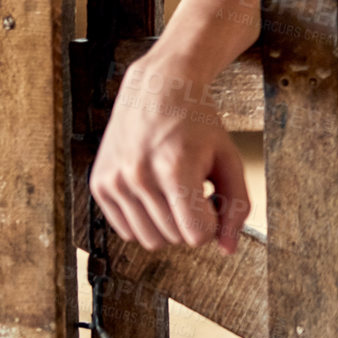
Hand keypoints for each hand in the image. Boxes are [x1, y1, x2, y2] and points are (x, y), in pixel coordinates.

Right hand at [90, 54, 249, 253]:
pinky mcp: (99, 185)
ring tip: (174, 189)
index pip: (197, 234)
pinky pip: (126, 230)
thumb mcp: (229, 158)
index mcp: (175, 167)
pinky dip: (145, 219)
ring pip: (149, 240)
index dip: (212, 223)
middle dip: (191, 220)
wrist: (158, 87)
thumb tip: (229, 249)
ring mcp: (115, 181)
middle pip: (173, 239)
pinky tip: (155, 191)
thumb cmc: (198, 122)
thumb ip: (237, 205)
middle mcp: (139, 176)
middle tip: (195, 189)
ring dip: (168, 223)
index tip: (212, 200)